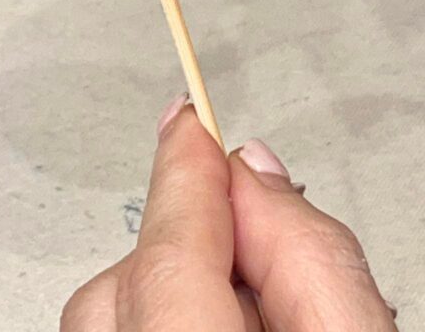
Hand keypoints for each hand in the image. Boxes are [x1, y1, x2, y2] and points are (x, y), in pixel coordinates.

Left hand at [61, 99, 396, 330]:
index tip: (190, 115)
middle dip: (192, 241)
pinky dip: (161, 316)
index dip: (184, 169)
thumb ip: (310, 253)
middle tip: (268, 260)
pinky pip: (116, 331)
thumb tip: (253, 171)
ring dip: (177, 285)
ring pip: (114, 306)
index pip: (167, 250)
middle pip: (131, 275)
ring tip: (260, 320)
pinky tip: (222, 330)